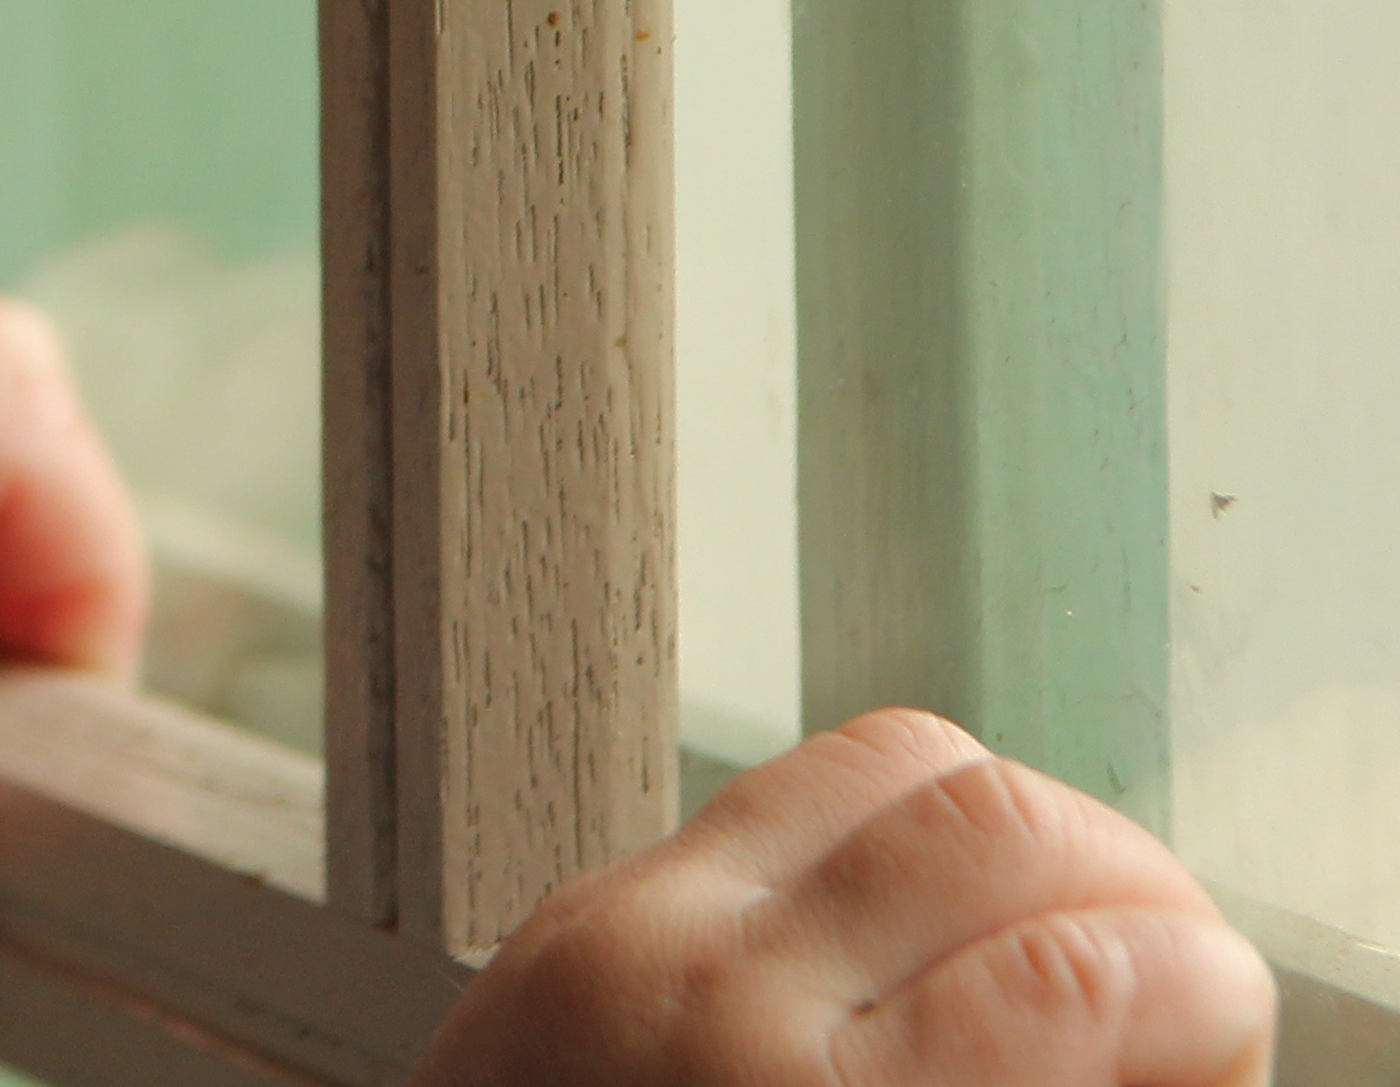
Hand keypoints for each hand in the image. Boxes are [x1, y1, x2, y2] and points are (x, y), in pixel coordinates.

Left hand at [418, 711, 1273, 1086]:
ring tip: (1067, 930)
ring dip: (1018, 827)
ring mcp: (625, 923)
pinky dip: (898, 836)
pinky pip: (782, 797)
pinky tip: (939, 932)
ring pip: (890, 760)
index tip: (1223, 1021)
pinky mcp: (582, 904)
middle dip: (1127, 875)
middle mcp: (704, 990)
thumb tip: (1168, 1046)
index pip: (1067, 966)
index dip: (1200, 989)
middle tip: (1171, 969)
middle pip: (988, 814)